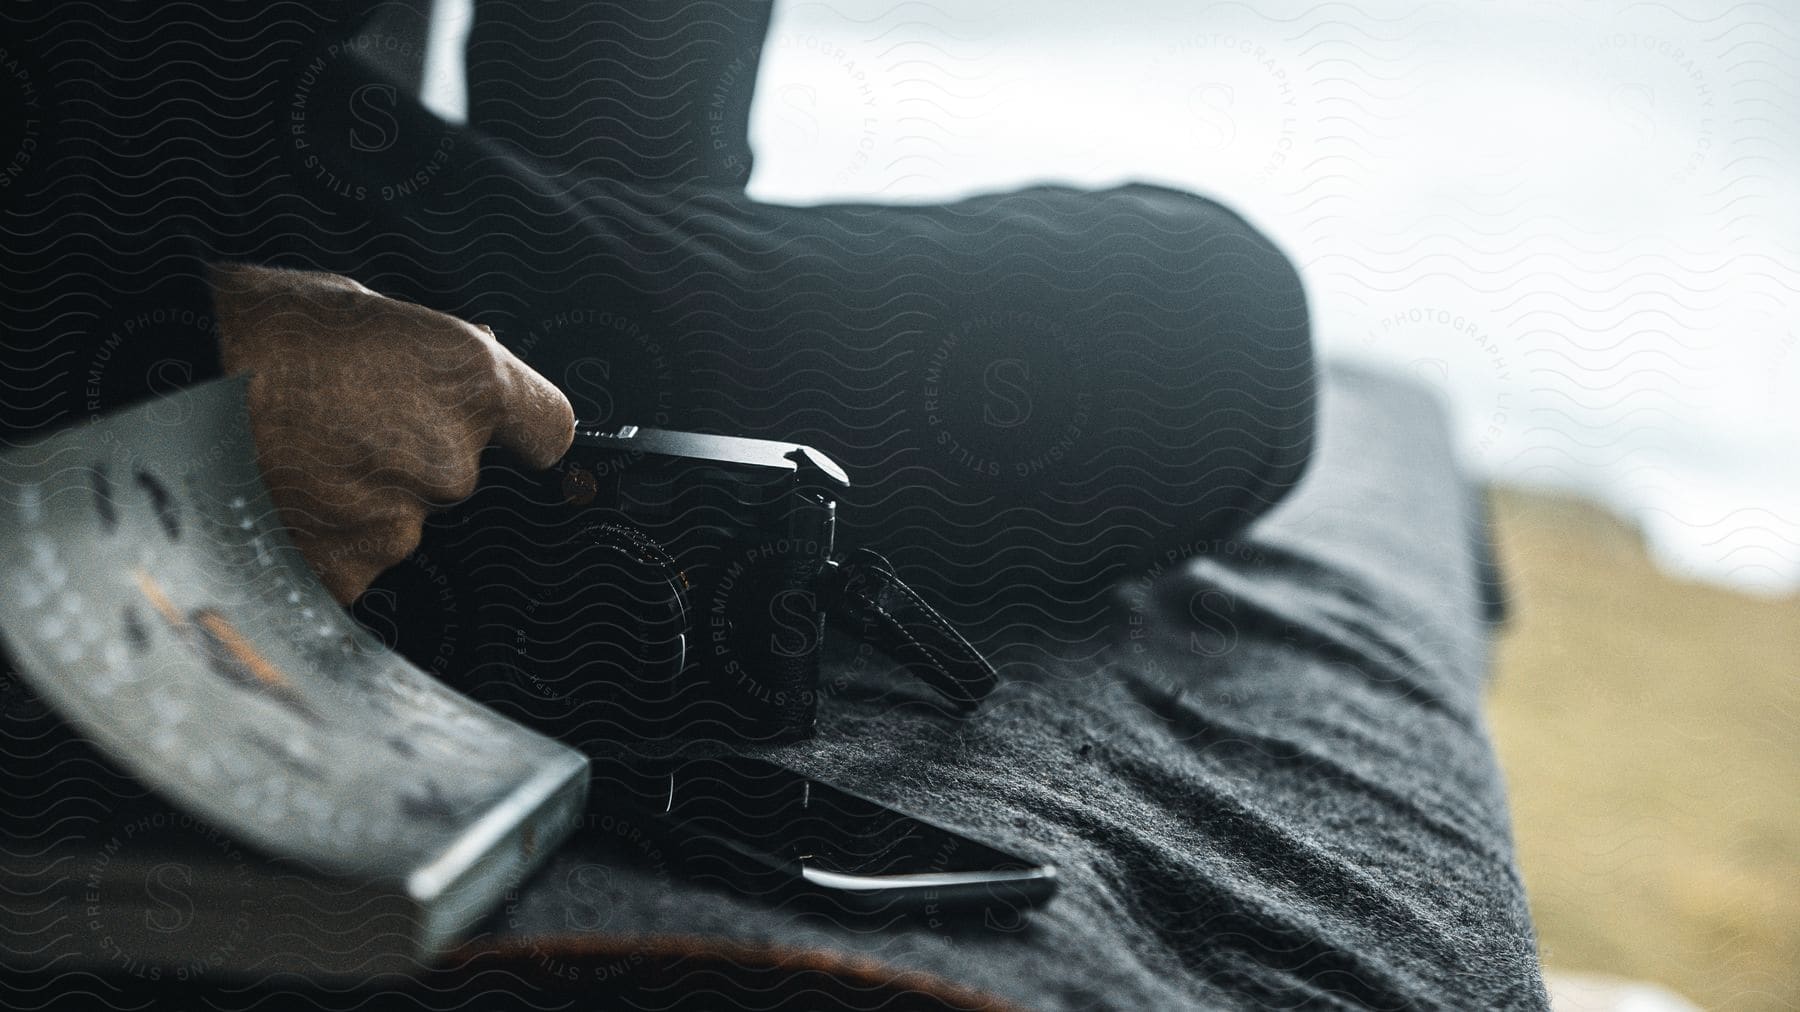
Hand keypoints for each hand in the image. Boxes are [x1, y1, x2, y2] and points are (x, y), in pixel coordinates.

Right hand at [210, 264, 573, 602]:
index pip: (551, 429)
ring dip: (355, 498)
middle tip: (330, 424)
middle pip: (457, 472)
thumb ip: (429, 346)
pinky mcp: (343, 574)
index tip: (508, 432)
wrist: (151, 386)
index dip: (523, 429)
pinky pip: (346, 562)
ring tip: (283, 457)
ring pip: (397, 520)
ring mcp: (396, 527)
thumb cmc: (245, 328)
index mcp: (467, 381)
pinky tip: (269, 501)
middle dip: (407, 454)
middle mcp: (448, 461)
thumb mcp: (354, 303)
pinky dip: (315, 540)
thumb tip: (471, 361)